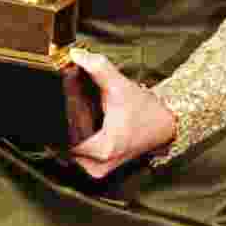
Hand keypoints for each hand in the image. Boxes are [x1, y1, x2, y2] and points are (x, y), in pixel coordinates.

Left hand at [67, 48, 176, 178]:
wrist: (164, 124)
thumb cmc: (144, 108)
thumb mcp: (120, 85)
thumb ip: (98, 68)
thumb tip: (75, 55)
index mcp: (102, 149)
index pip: (64, 137)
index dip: (61, 118)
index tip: (63, 104)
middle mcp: (98, 165)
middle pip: (65, 143)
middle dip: (65, 123)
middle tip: (71, 105)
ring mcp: (97, 169)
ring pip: (70, 149)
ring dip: (71, 131)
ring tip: (79, 114)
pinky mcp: (98, 168)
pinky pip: (79, 153)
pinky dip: (79, 139)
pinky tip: (85, 124)